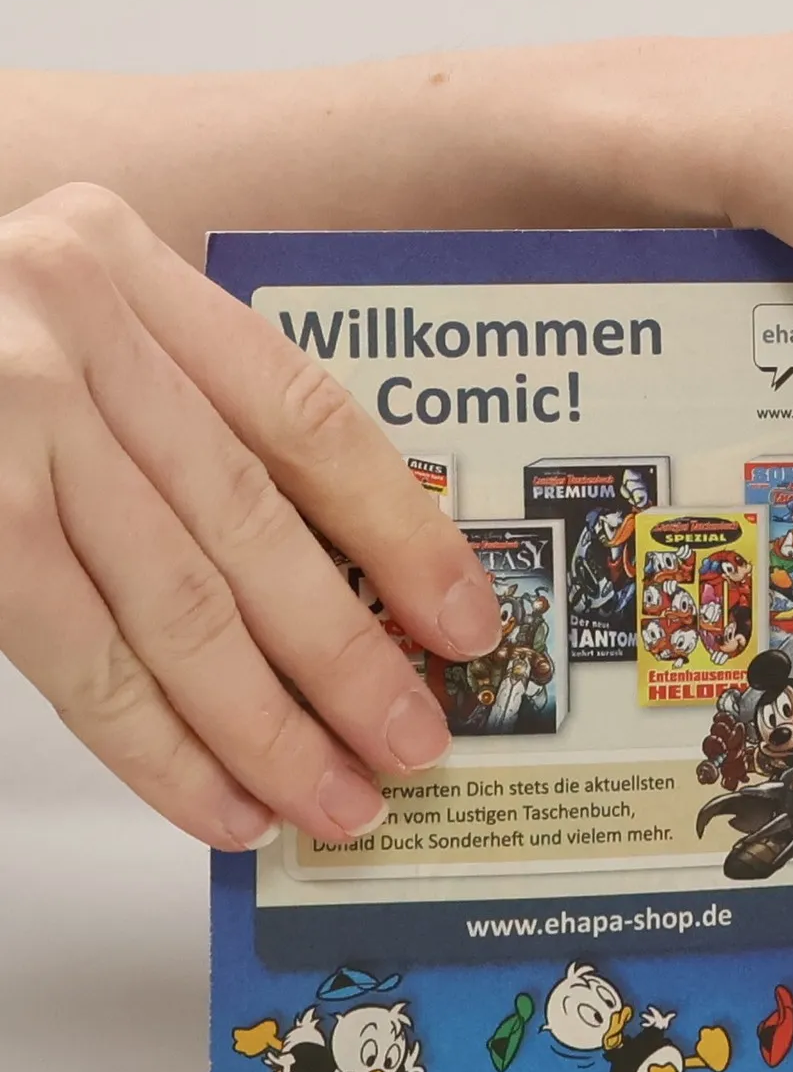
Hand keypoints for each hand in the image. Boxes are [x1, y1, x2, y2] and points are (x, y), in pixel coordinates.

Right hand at [0, 185, 502, 847]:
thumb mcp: (75, 338)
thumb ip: (186, 423)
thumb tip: (337, 596)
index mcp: (125, 267)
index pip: (306, 417)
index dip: (402, 532)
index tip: (468, 622)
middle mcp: (67, 324)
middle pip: (253, 523)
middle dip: (348, 657)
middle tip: (414, 744)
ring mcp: (6, 416)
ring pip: (177, 605)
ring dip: (269, 728)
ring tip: (335, 800)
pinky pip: (83, 658)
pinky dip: (162, 747)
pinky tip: (223, 804)